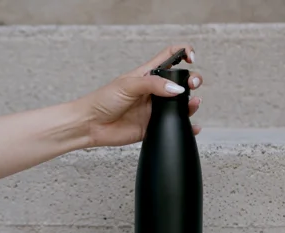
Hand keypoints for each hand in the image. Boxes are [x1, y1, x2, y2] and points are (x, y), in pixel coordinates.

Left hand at [75, 45, 202, 146]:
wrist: (90, 124)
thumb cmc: (103, 100)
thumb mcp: (128, 85)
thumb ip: (153, 85)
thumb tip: (177, 88)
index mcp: (147, 75)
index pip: (170, 57)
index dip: (183, 53)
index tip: (191, 58)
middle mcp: (153, 91)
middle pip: (180, 81)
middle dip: (192, 80)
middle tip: (192, 84)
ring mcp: (154, 109)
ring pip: (180, 104)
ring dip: (192, 104)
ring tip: (193, 105)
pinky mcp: (153, 127)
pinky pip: (174, 125)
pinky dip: (187, 126)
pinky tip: (193, 126)